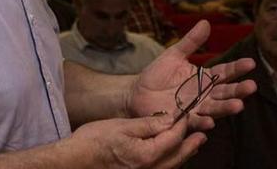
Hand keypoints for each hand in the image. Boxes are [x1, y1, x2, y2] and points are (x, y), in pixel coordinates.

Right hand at [70, 115, 204, 167]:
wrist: (73, 160)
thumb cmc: (94, 141)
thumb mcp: (123, 126)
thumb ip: (149, 124)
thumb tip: (171, 119)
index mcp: (146, 156)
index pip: (173, 138)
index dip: (182, 124)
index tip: (187, 113)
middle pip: (176, 157)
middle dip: (190, 144)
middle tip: (202, 135)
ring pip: (170, 166)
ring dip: (182, 155)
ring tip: (192, 145)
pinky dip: (170, 162)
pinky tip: (170, 155)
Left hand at [127, 20, 256, 130]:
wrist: (137, 92)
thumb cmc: (158, 74)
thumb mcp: (174, 54)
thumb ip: (191, 42)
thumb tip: (206, 22)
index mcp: (205, 78)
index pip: (225, 72)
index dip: (237, 68)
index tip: (250, 63)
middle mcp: (205, 94)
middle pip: (225, 92)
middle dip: (239, 90)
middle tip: (251, 87)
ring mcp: (195, 107)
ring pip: (215, 108)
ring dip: (226, 108)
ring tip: (238, 106)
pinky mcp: (182, 120)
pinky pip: (194, 121)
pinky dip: (202, 122)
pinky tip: (210, 122)